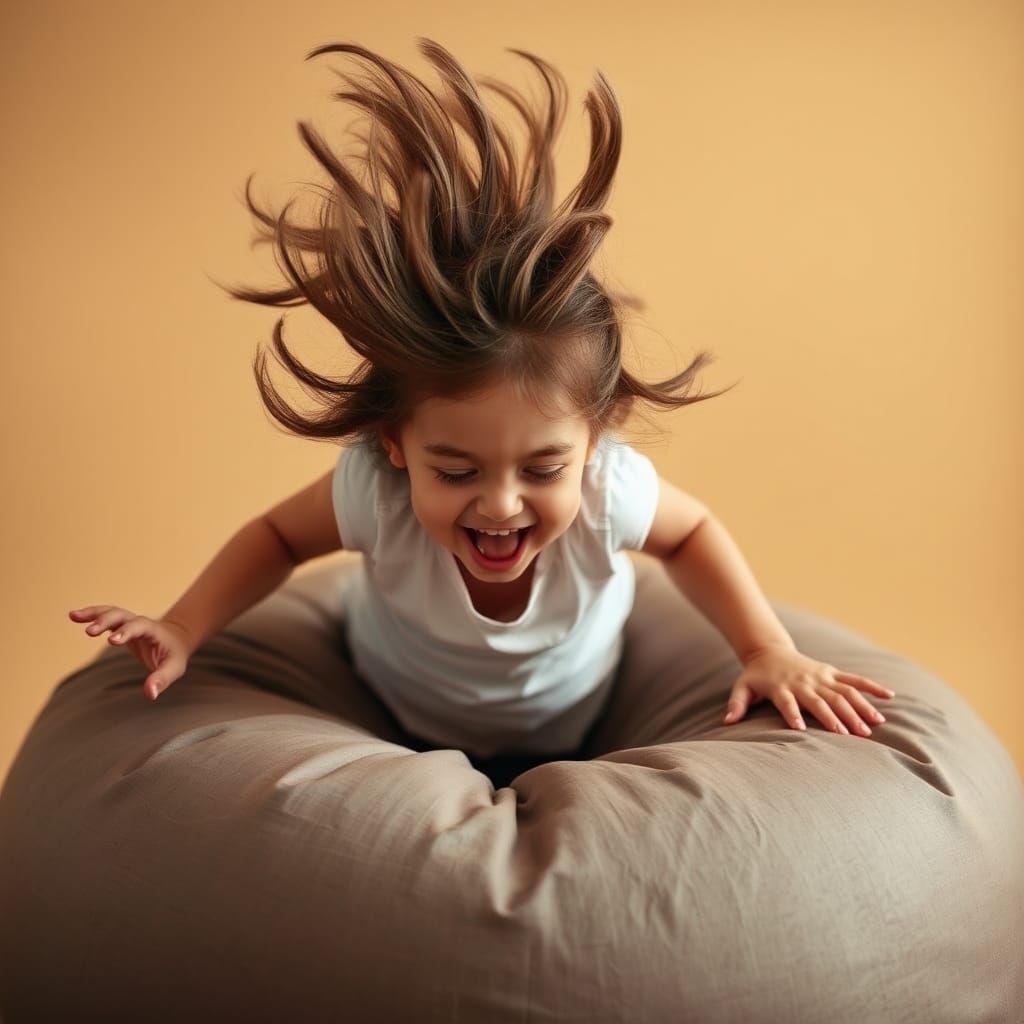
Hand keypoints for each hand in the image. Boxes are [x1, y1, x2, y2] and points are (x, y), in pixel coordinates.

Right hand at [68, 605, 191, 700]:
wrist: (176, 639)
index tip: (112, 640)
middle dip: (106, 621)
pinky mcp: (121, 627)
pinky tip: (74, 616)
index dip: (126, 632)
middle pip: (122, 615)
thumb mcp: (174, 668)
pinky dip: (91, 615)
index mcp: (153, 631)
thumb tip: (150, 694)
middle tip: (90, 632)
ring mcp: (129, 623)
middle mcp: (140, 623)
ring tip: (74, 616)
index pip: (139, 627)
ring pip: (111, 612)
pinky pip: (105, 618)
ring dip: (94, 614)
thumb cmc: (174, 655)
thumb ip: (162, 680)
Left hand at [722, 645, 895, 736]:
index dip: (793, 715)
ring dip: (860, 707)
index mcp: (781, 688)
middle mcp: (804, 682)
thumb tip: (726, 721)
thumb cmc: (756, 676)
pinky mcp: (832, 672)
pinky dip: (872, 686)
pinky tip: (890, 697)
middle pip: (821, 701)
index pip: (787, 703)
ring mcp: (821, 676)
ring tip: (875, 726)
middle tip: (854, 736)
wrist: (769, 651)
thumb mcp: (742, 687)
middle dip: (837, 717)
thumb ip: (736, 704)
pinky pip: (854, 679)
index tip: (801, 731)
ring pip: (844, 692)